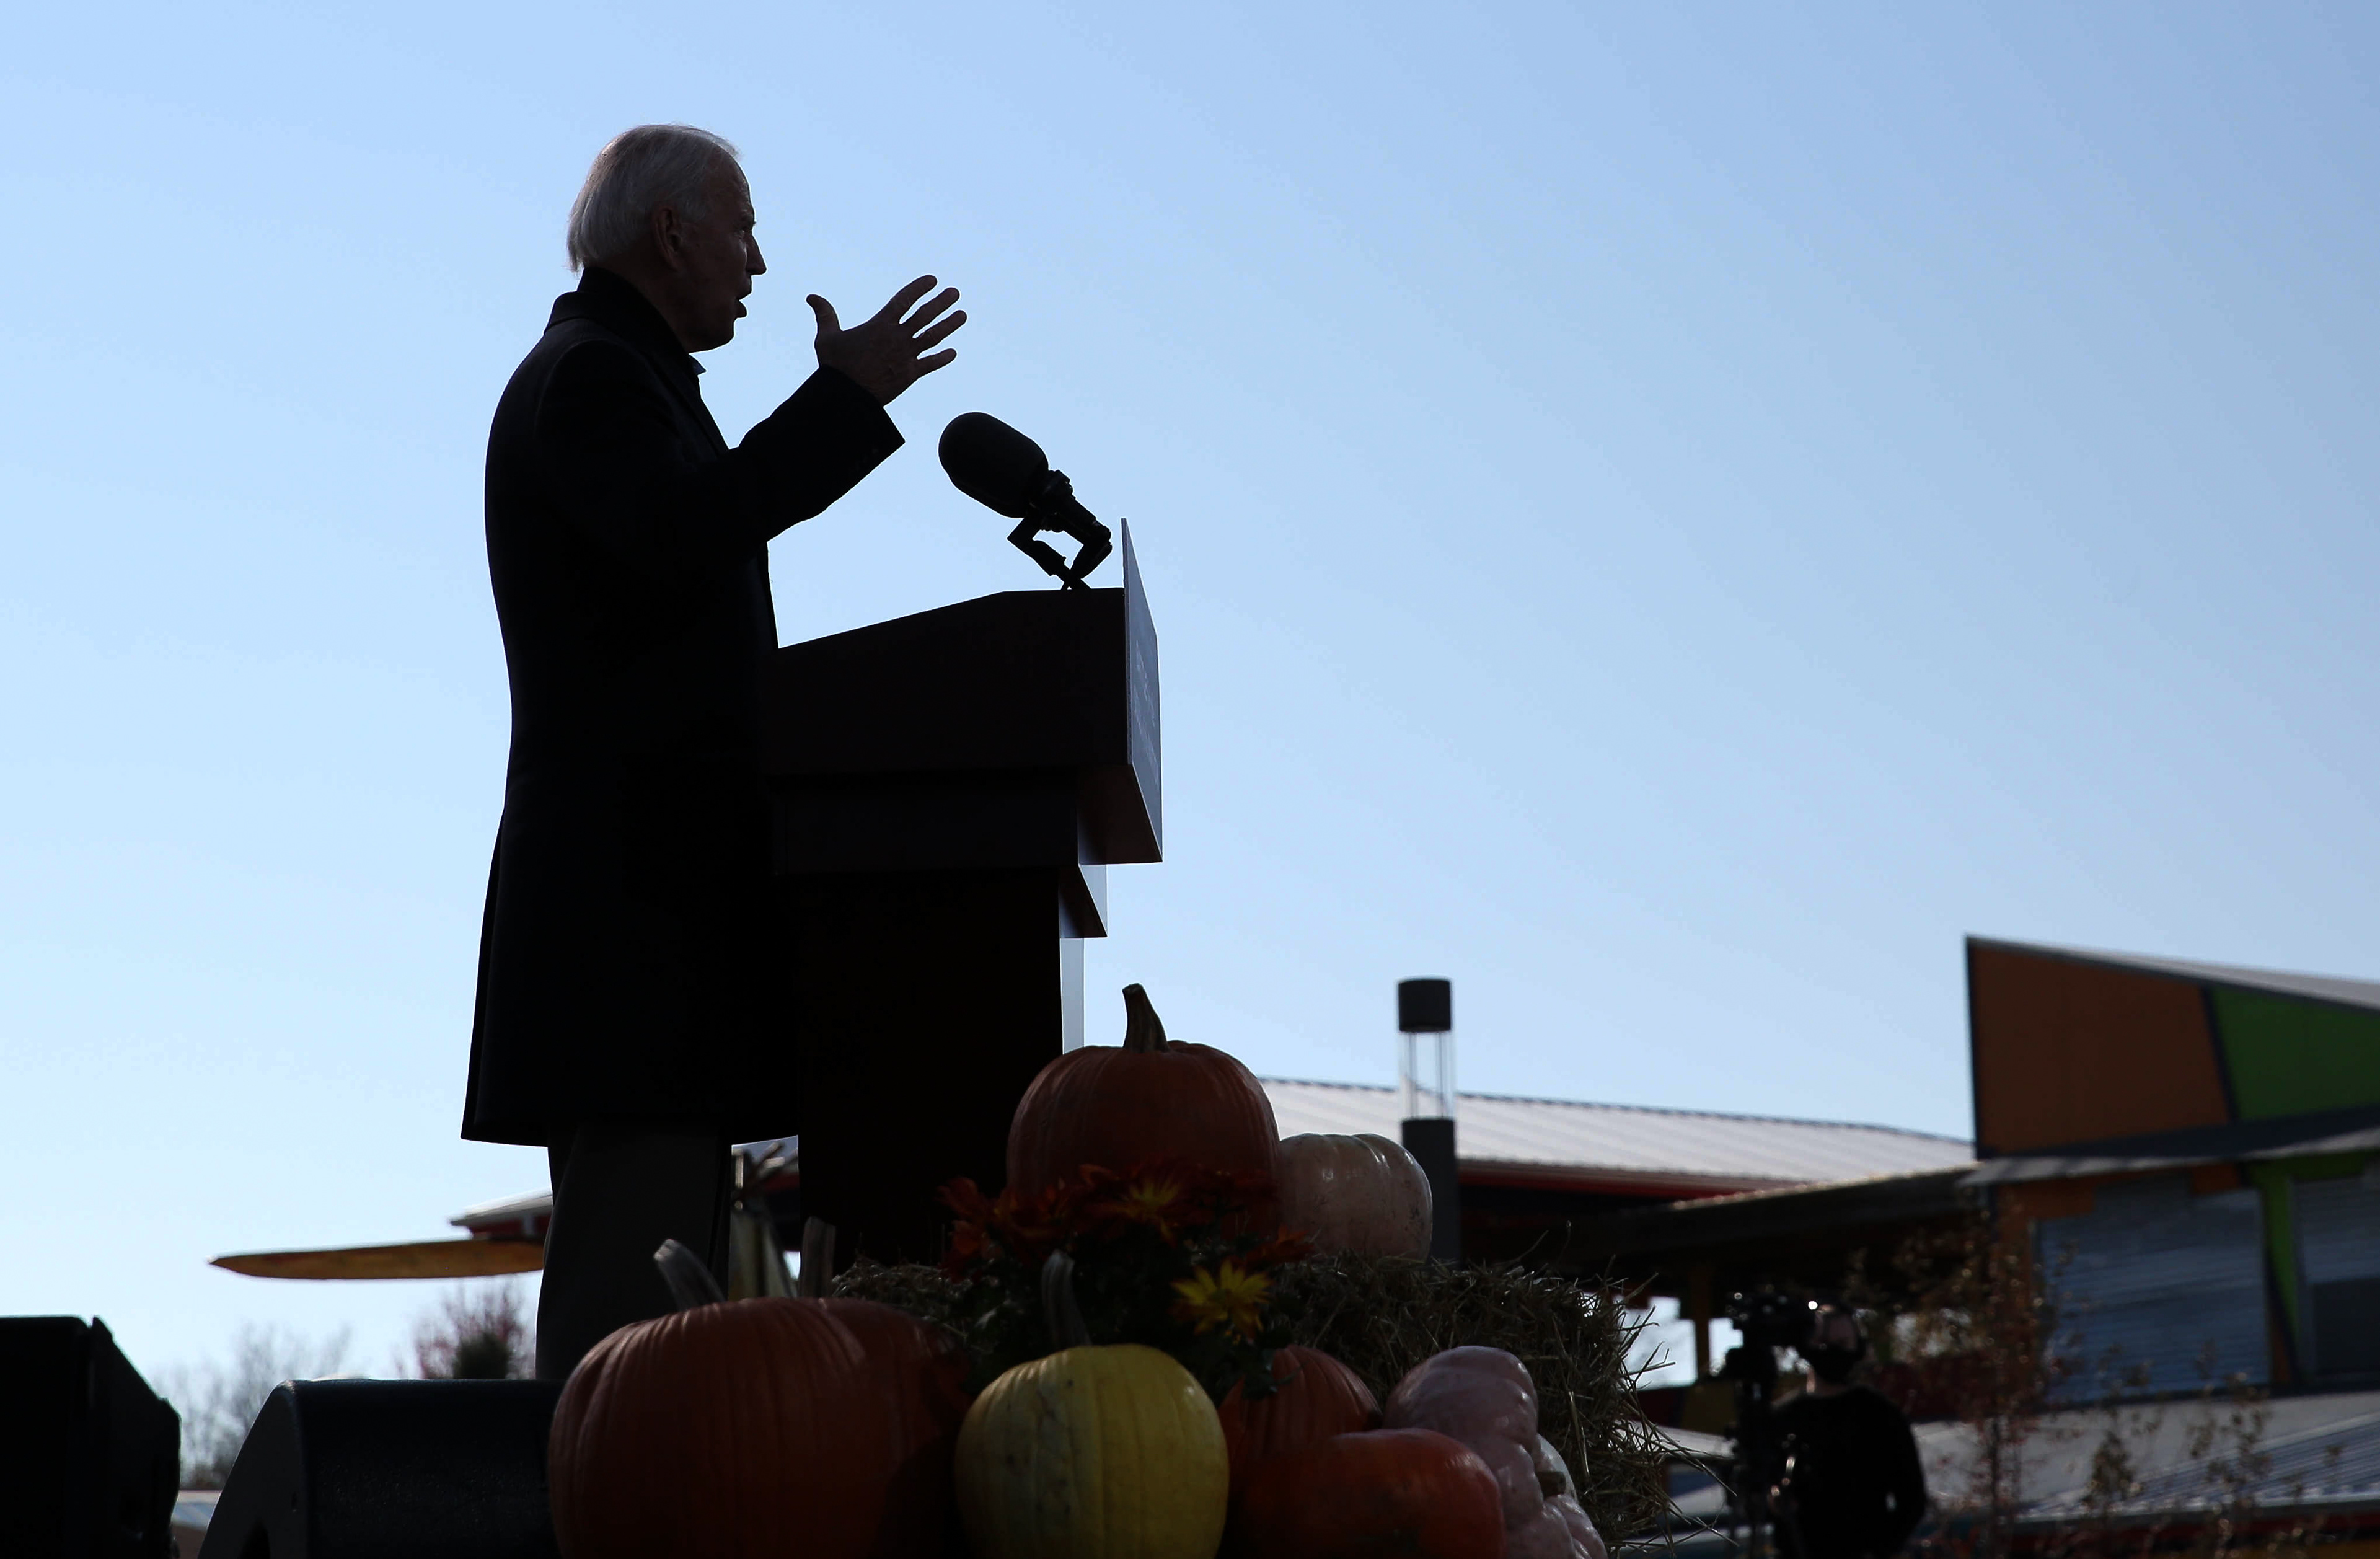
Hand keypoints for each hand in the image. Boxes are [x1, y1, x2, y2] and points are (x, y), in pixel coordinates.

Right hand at [807, 276, 964, 404]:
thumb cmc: (835, 366)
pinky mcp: (909, 375)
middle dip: (941, 302)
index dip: (919, 288)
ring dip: (950, 325)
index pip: (904, 300)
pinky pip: (930, 364)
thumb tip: (811, 296)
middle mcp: (897, 338)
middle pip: (925, 315)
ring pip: (933, 337)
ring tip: (963, 315)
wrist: (845, 397)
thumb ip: (825, 314)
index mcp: (880, 325)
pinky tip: (953, 352)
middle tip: (955, 293)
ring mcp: (906, 356)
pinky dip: (942, 358)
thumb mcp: (826, 337)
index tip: (933, 280)